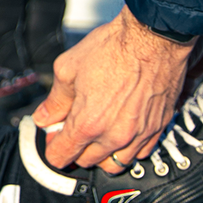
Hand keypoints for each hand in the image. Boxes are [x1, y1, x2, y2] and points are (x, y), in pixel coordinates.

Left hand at [32, 4, 194, 172]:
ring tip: (95, 133)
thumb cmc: (112, 49)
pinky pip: (141, 154)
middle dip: (75, 150)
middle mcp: (114, 135)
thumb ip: (55, 100)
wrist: (153, 38)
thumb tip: (44, 118)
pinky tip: (119, 131)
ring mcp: (139, 135)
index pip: (63, 155)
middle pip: (88, 162)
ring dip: (101, 154)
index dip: (53, 148)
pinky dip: (127, 149)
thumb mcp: (68, 69)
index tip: (52, 139)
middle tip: (71, 130)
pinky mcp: (158, 129)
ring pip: (115, 164)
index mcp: (88, 123)